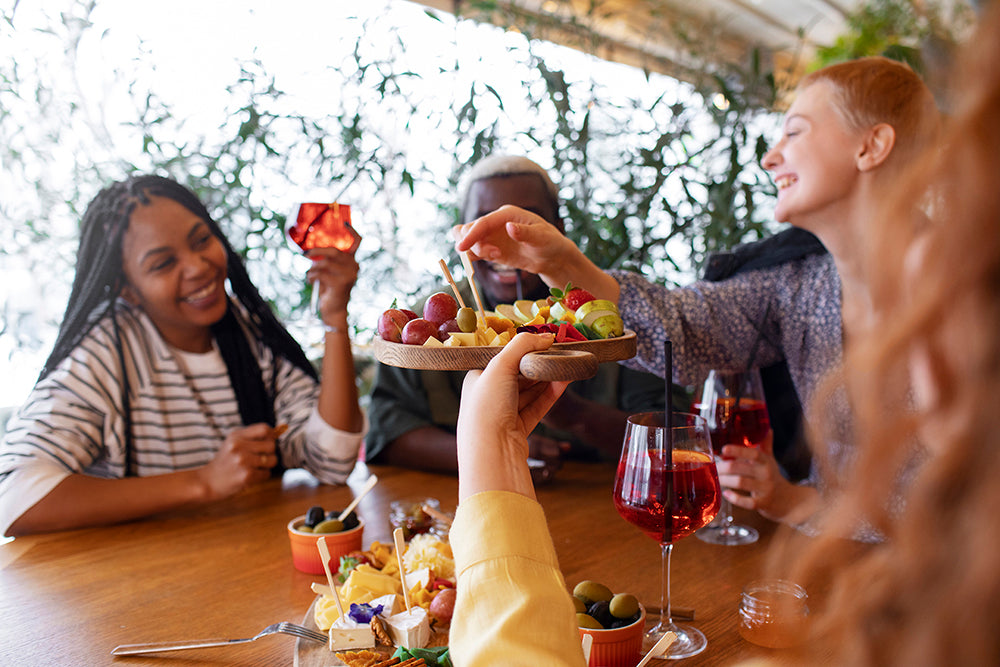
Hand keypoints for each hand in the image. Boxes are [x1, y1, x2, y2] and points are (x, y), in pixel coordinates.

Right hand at [196, 423, 280, 499]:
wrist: (208, 482)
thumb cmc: (224, 462)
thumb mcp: (232, 443)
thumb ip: (251, 437)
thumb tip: (277, 433)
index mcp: (236, 436)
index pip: (264, 429)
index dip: (272, 435)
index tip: (270, 440)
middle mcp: (239, 446)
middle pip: (271, 445)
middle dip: (270, 452)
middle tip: (260, 457)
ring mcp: (243, 461)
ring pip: (272, 460)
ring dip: (267, 465)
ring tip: (255, 467)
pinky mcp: (246, 476)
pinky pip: (266, 474)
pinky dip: (261, 476)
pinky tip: (251, 476)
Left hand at [306, 228, 361, 323]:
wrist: (334, 310)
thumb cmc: (330, 290)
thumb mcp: (330, 272)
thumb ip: (327, 261)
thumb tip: (311, 252)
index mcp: (353, 262)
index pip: (357, 242)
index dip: (352, 231)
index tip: (344, 223)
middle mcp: (355, 266)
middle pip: (334, 251)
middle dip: (317, 251)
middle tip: (304, 254)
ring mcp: (350, 275)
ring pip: (325, 263)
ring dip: (313, 269)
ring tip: (310, 275)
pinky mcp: (342, 283)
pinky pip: (321, 273)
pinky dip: (312, 276)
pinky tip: (311, 281)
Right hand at [453, 205, 570, 272]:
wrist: (552, 257)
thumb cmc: (550, 242)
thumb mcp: (541, 237)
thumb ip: (525, 232)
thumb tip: (509, 226)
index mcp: (506, 214)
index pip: (482, 223)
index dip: (470, 235)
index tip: (462, 248)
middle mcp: (495, 223)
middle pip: (468, 229)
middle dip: (473, 244)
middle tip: (495, 255)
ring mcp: (492, 236)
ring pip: (468, 240)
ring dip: (474, 251)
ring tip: (497, 256)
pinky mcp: (491, 249)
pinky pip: (473, 252)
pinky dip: (473, 257)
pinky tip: (491, 259)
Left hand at [456, 333, 569, 499]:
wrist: (491, 452)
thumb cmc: (486, 407)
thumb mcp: (500, 365)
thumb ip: (523, 345)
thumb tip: (546, 337)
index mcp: (477, 379)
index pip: (502, 359)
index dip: (523, 350)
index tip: (544, 342)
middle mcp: (489, 396)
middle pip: (518, 375)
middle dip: (539, 364)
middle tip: (560, 352)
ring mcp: (504, 414)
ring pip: (530, 391)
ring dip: (548, 377)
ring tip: (567, 364)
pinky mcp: (518, 429)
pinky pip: (537, 407)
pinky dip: (551, 393)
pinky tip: (564, 381)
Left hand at [715, 431, 815, 523]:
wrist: (788, 500)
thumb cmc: (773, 476)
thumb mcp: (769, 459)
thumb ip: (765, 444)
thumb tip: (767, 427)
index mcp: (765, 461)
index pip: (752, 453)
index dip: (737, 451)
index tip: (723, 449)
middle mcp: (766, 473)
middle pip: (740, 468)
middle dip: (723, 468)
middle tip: (714, 467)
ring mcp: (765, 489)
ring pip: (741, 483)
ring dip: (725, 481)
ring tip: (717, 479)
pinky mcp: (763, 503)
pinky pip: (747, 502)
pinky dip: (735, 499)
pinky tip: (726, 494)